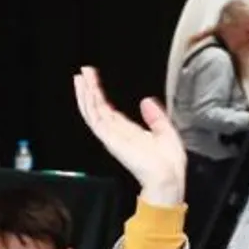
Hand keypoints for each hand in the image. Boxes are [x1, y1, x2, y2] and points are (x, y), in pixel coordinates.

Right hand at [72, 67, 186, 204]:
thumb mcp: (166, 132)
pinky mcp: (110, 138)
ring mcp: (111, 135)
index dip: (100, 94)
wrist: (168, 177)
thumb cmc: (168, 162)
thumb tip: (146, 100)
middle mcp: (117, 133)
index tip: (94, 79)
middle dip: (89, 90)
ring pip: (92, 111)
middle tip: (83, 72)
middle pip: (97, 108)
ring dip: (85, 93)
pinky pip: (95, 118)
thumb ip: (155, 116)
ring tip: (80, 77)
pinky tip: (85, 91)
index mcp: (128, 131)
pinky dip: (88, 104)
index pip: (108, 109)